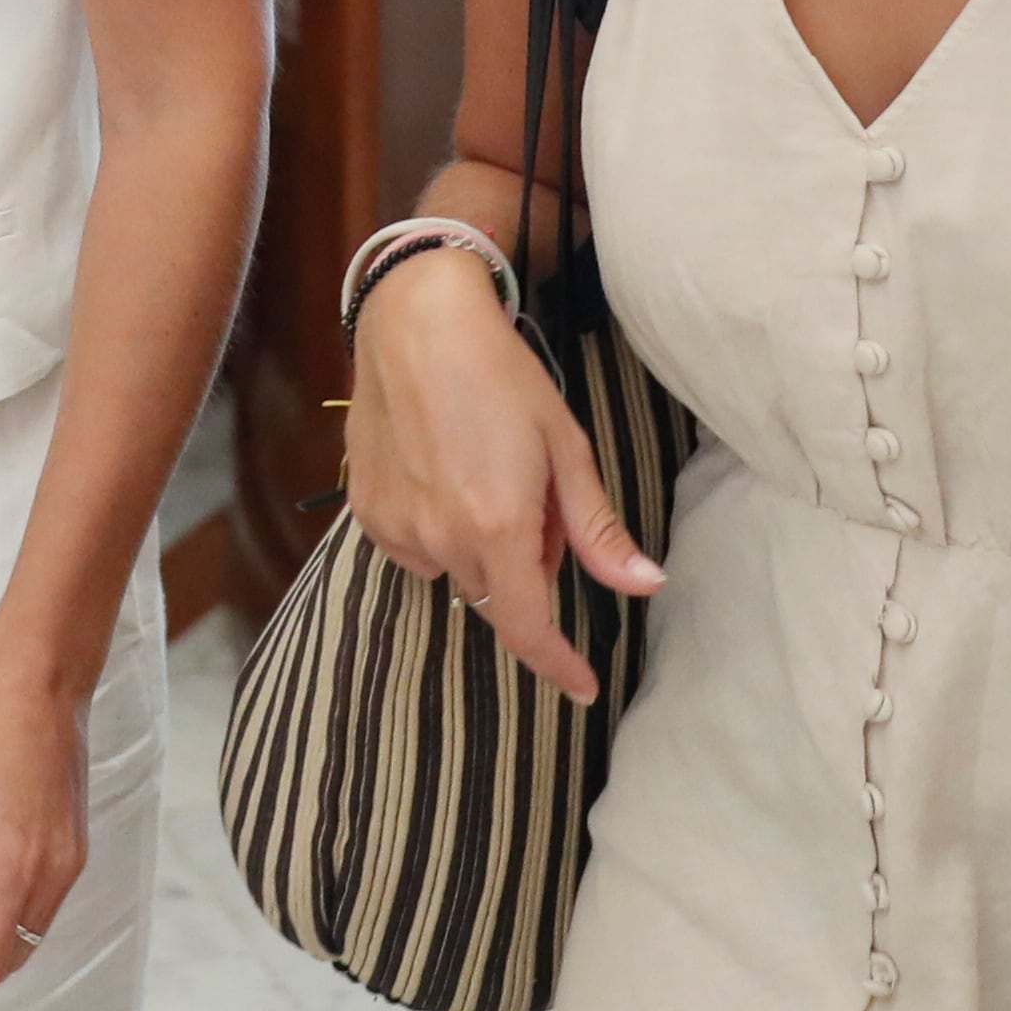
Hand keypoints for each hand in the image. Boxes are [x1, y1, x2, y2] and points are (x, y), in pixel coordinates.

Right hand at [341, 247, 661, 700]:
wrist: (415, 323)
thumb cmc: (500, 375)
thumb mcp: (564, 447)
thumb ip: (596, 528)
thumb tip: (644, 584)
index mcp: (499, 526)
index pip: (529, 628)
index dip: (557, 666)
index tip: (582, 688)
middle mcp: (441, 537)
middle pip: (496, 592)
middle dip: (527, 566)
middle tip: (539, 502)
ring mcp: (397, 526)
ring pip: (454, 570)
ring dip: (479, 548)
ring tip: (486, 477)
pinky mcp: (366, 510)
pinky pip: (413, 549)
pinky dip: (437, 530)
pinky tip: (442, 474)